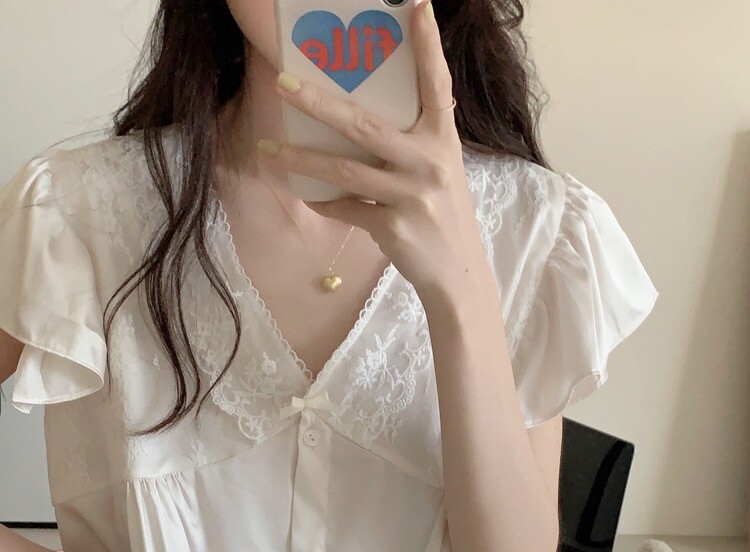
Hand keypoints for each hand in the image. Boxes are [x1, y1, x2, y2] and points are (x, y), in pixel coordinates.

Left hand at [259, 0, 489, 303]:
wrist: (458, 274)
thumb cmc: (441, 216)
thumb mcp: (441, 172)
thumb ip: (416, 143)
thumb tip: (366, 118)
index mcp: (443, 141)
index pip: (437, 85)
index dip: (428, 47)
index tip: (417, 7)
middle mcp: (430, 163)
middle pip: (364, 124)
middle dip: (318, 101)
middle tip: (283, 82)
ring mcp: (412, 196)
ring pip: (345, 170)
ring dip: (301, 160)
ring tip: (269, 151)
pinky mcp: (394, 228)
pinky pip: (347, 209)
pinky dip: (324, 203)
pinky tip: (306, 195)